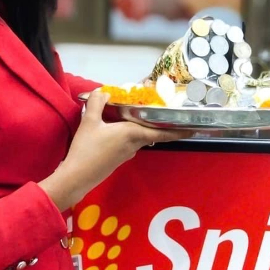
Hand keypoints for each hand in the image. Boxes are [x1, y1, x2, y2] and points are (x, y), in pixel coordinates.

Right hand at [39, 90, 187, 209]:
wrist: (77, 177)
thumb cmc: (86, 149)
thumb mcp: (89, 122)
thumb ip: (97, 103)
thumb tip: (103, 91)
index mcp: (132, 133)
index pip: (161, 131)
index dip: (178, 130)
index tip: (193, 128)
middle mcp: (134, 144)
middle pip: (152, 133)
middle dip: (159, 124)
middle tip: (164, 113)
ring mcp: (127, 154)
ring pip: (140, 137)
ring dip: (143, 128)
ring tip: (139, 115)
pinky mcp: (119, 159)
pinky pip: (130, 143)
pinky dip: (131, 134)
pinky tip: (119, 128)